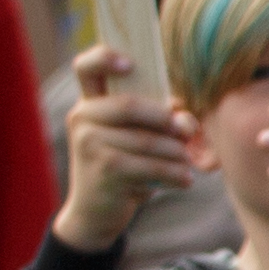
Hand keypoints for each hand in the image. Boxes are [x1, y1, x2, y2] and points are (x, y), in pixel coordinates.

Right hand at [57, 40, 201, 252]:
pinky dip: (174, 174)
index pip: (86, 66)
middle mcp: (82, 118)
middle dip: (166, 120)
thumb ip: (161, 122)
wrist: (96, 213)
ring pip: (147, 140)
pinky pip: (150, 166)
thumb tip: (185, 121)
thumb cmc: (125, 168)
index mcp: (90, 103)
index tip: (130, 63)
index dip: (105, 57)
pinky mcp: (103, 169)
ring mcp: (88, 143)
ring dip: (175, 153)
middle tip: (186, 134)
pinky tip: (184, 180)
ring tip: (185, 163)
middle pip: (130, 105)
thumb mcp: (138, 139)